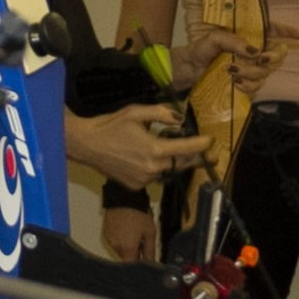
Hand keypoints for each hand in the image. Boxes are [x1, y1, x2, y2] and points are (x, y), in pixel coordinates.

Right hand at [69, 104, 208, 188]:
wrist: (86, 145)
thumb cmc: (110, 125)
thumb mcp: (135, 112)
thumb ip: (161, 113)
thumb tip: (179, 119)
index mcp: (154, 148)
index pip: (187, 148)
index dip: (202, 145)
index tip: (212, 141)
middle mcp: (153, 167)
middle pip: (182, 164)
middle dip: (196, 158)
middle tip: (209, 156)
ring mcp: (144, 179)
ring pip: (167, 171)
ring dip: (172, 163)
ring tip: (169, 153)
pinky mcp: (136, 186)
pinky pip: (153, 178)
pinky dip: (155, 169)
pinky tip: (145, 160)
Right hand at [103, 206, 158, 263]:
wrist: (125, 198)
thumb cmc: (138, 214)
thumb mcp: (150, 233)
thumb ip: (150, 251)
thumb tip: (151, 262)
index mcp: (127, 248)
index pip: (132, 265)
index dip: (139, 263)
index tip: (144, 259)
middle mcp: (116, 246)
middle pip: (125, 258)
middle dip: (134, 253)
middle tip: (141, 241)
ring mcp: (109, 239)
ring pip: (119, 249)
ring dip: (126, 246)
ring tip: (133, 232)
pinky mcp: (105, 233)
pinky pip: (114, 241)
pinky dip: (120, 239)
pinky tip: (126, 229)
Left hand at [179, 23, 298, 93]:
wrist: (188, 69)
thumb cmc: (200, 49)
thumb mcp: (213, 39)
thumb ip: (233, 41)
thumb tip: (254, 51)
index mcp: (249, 35)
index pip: (273, 30)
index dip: (288, 31)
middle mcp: (254, 50)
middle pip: (278, 53)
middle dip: (273, 57)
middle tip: (260, 59)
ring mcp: (252, 67)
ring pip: (267, 71)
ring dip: (253, 73)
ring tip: (232, 71)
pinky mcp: (247, 82)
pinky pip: (258, 86)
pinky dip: (249, 86)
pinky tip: (236, 83)